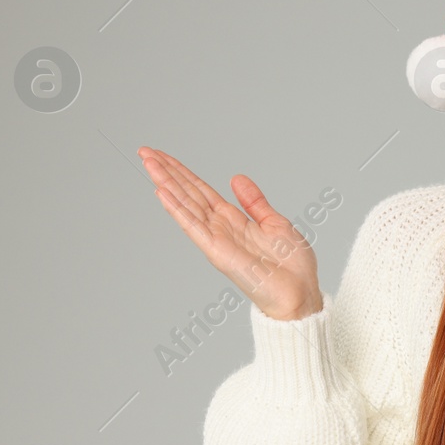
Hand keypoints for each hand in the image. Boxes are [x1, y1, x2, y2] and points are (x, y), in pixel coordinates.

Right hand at [139, 146, 321, 320]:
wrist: (300, 294)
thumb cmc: (292, 266)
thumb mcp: (275, 223)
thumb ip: (254, 202)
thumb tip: (236, 178)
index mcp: (233, 220)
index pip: (201, 190)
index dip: (183, 172)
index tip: (163, 155)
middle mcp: (220, 228)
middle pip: (188, 193)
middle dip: (166, 171)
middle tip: (144, 150)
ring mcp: (216, 239)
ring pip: (185, 205)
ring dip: (165, 183)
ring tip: (147, 162)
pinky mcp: (217, 252)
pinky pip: (193, 226)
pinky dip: (177, 209)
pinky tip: (162, 192)